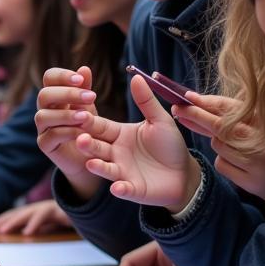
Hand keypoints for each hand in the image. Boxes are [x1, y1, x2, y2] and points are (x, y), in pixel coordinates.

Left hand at [0, 199, 71, 235]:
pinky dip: (35, 224)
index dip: (1, 220)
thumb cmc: (70, 216)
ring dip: (13, 222)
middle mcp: (39, 207)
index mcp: (36, 211)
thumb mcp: (52, 223)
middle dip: (2, 220)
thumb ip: (40, 226)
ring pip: (27, 214)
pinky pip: (44, 216)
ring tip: (3, 231)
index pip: (15, 215)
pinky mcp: (57, 209)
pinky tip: (27, 233)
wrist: (88, 206)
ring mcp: (48, 207)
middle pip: (17, 213)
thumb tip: (27, 232)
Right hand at [35, 66, 103, 199]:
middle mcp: (44, 109)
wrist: (88, 157)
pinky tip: (83, 133)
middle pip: (44, 95)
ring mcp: (42, 128)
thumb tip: (84, 68)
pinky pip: (50, 136)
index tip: (81, 79)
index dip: (62, 76)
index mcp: (55, 96)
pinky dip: (67, 132)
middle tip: (92, 97)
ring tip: (86, 117)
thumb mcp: (88, 106)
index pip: (49, 78)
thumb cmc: (87, 128)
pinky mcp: (45, 145)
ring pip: (43, 116)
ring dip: (65, 115)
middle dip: (67, 94)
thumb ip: (84, 89)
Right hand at [74, 74, 201, 209]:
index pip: (99, 126)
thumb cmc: (169, 144)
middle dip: (87, 143)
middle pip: (96, 147)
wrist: (185, 172)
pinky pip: (124, 189)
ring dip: (97, 166)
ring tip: (91, 163)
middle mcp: (115, 153)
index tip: (79, 113)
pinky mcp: (132, 189)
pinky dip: (120, 189)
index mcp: (118, 134)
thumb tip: (137, 76)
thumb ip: (146, 101)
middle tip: (79, 138)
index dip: (89, 121)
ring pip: (105, 168)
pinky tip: (117, 187)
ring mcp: (121, 172)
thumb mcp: (159, 120)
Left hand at [172, 92, 264, 205]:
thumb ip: (226, 116)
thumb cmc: (260, 146)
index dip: (206, 101)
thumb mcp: (250, 126)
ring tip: (236, 150)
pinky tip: (237, 165)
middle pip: (220, 124)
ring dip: (218, 145)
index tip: (187, 97)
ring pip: (217, 145)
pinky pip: (221, 164)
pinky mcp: (250, 178)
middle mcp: (262, 138)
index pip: (230, 107)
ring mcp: (256, 159)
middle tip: (177, 109)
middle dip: (196, 115)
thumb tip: (193, 102)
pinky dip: (223, 162)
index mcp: (263, 119)